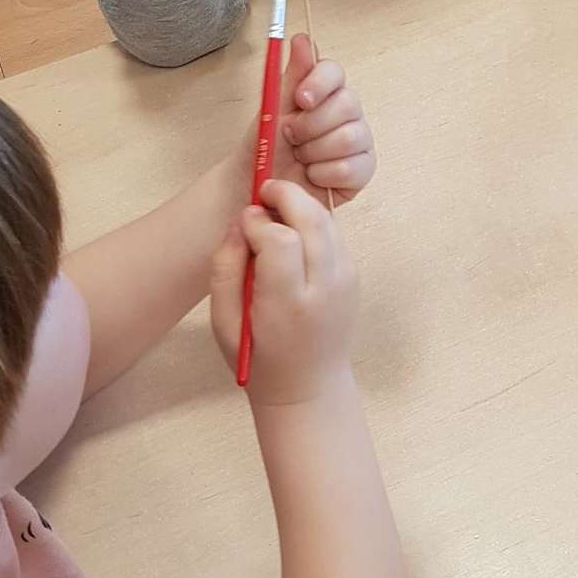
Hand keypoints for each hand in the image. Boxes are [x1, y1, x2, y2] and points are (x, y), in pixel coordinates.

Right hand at [210, 181, 357, 405]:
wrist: (308, 387)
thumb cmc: (258, 356)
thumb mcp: (223, 321)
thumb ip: (225, 268)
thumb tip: (240, 222)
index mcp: (289, 304)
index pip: (281, 240)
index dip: (259, 221)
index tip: (244, 221)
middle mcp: (325, 289)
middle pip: (313, 219)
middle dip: (287, 195)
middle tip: (264, 191)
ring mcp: (346, 281)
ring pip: (328, 221)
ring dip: (302, 205)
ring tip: (276, 208)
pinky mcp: (354, 276)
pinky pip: (334, 234)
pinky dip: (314, 222)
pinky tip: (294, 232)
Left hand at [270, 35, 375, 204]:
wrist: (258, 193)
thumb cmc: (264, 151)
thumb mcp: (273, 110)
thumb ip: (292, 75)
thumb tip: (302, 39)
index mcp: (323, 93)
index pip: (334, 72)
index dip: (320, 82)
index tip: (300, 99)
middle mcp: (345, 113)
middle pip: (348, 102)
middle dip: (312, 124)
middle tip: (291, 137)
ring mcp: (358, 141)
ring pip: (351, 136)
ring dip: (316, 151)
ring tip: (301, 159)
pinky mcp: (362, 170)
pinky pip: (353, 167)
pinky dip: (325, 174)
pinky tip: (313, 176)